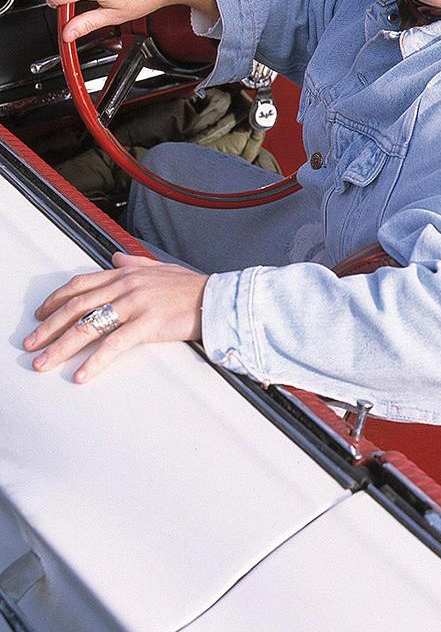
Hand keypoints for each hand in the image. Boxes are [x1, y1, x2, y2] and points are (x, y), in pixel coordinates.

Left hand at [24, 251, 206, 382]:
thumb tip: (115, 256)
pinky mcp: (148, 324)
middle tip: (31, 345)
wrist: (218, 298)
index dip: (55, 300)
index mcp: (127, 272)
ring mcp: (136, 304)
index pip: (80, 284)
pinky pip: (113, 345)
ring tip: (44, 363)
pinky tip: (81, 374)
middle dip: (48, 328)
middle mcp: (127, 285)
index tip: (39, 315)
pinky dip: (94, 361)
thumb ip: (135, 262)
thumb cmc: (191, 286)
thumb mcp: (160, 268)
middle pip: (76, 307)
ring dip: (61, 347)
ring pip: (88, 326)